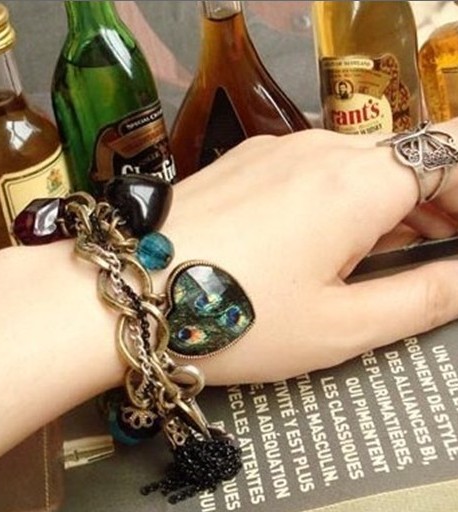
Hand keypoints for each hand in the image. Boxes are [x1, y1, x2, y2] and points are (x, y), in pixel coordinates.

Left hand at [165, 119, 457, 383]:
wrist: (123, 292)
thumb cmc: (233, 318)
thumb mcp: (338, 326)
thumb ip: (421, 298)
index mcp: (356, 183)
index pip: (451, 158)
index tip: (456, 243)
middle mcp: (316, 149)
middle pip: (403, 160)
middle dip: (433, 204)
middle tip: (431, 258)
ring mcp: (271, 150)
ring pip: (353, 162)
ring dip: (382, 202)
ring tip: (378, 257)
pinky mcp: (237, 161)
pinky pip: (307, 167)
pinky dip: (333, 195)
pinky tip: (314, 238)